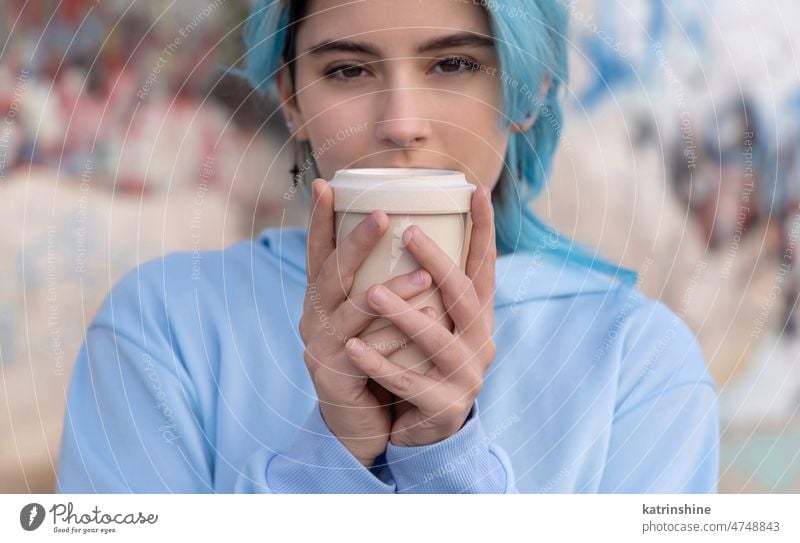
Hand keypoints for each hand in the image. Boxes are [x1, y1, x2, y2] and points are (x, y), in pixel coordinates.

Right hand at [299, 178, 435, 466]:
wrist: (357, 422)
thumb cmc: (372, 359)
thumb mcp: (370, 317)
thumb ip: (378, 285)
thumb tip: (415, 235)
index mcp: (322, 300)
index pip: (318, 253)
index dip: (319, 219)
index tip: (326, 184)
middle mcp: (314, 319)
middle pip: (331, 274)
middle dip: (356, 243)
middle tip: (383, 215)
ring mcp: (321, 348)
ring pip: (352, 313)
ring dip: (389, 293)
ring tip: (423, 276)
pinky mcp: (336, 378)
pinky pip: (365, 354)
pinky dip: (392, 338)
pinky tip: (418, 325)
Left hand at [344, 186, 496, 446]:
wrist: (425, 430)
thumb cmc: (422, 362)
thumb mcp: (433, 321)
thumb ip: (427, 286)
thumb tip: (404, 222)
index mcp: (477, 318)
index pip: (484, 267)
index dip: (484, 230)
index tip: (475, 190)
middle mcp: (479, 342)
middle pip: (464, 296)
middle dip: (437, 262)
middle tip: (408, 231)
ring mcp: (465, 376)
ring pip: (436, 339)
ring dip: (404, 314)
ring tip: (372, 293)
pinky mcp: (443, 406)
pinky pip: (407, 382)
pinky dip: (380, 363)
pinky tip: (353, 347)